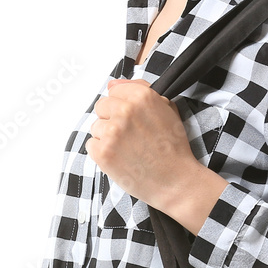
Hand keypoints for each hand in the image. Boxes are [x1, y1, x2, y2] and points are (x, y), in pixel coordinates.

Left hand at [86, 78, 198, 215]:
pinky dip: (102, 153)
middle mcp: (125, 110)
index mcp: (142, 97)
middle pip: (101, 107)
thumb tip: (112, 84)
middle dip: (112, 119)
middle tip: (129, 137)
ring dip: (107, 137)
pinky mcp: (103, 153)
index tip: (133, 120)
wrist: (176, 182)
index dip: (123, 106)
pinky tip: (120, 159)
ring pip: (96, 127)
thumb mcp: (167, 111)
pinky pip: (91, 145)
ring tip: (127, 150)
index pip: (114, 91)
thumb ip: (140, 91)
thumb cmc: (174, 149)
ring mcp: (112, 132)